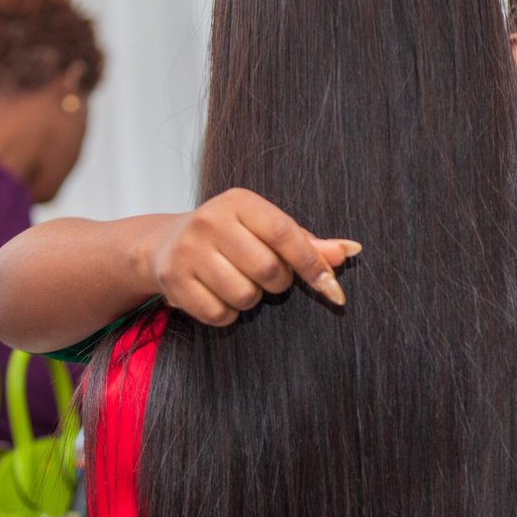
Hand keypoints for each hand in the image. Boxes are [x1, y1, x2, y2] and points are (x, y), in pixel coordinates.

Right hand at [141, 188, 360, 326]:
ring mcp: (188, 252)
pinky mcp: (174, 281)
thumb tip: (351, 251)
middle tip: (265, 274)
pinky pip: (220, 314)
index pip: (286, 234)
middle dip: (277, 281)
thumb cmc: (231, 236)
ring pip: (245, 295)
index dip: (313, 264)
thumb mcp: (265, 228)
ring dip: (251, 298)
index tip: (332, 288)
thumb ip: (308, 242)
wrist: (165, 244)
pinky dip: (228, 313)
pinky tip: (218, 294)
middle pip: (268, 269)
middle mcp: (210, 221)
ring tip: (237, 281)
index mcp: (239, 202)